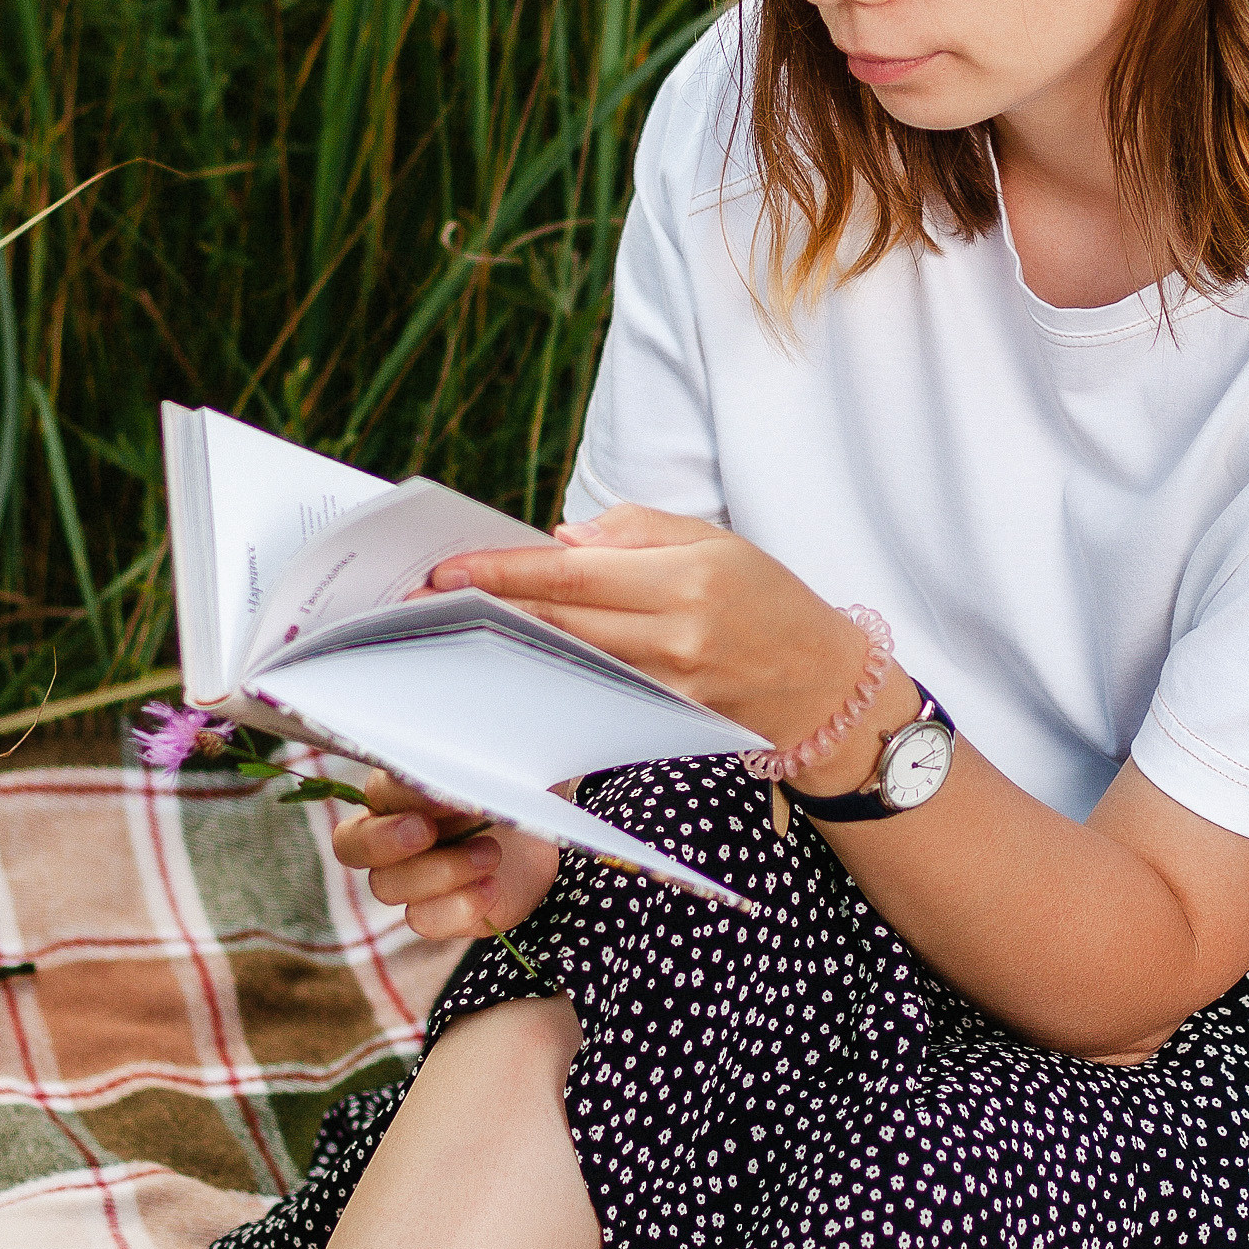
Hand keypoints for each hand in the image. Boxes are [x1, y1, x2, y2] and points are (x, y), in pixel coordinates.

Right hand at [331, 770, 561, 942]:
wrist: (535, 849)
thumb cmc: (504, 802)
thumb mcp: (492, 780)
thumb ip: (469, 773)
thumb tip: (466, 765)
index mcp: (396, 794)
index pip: (377, 791)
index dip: (404, 793)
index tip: (446, 791)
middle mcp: (387, 837)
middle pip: (351, 845)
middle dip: (386, 839)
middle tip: (428, 831)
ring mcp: (403, 880)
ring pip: (387, 886)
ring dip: (443, 870)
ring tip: (490, 854)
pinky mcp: (429, 915)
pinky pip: (424, 919)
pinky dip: (460, 905)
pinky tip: (492, 887)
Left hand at [426, 506, 911, 760]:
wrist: (820, 684)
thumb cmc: (769, 599)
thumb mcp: (716, 540)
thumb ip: (638, 530)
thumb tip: (564, 540)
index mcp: (685, 579)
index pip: (572, 573)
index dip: (504, 571)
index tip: (449, 569)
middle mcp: (673, 638)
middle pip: (556, 620)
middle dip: (488, 606)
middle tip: (428, 597)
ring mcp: (663, 687)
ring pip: (564, 658)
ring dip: (508, 639)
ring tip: (457, 622)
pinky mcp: (658, 718)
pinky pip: (588, 687)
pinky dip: (548, 667)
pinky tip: (514, 655)